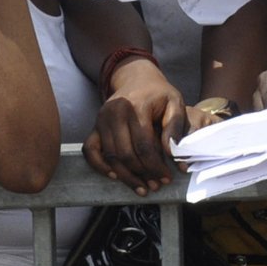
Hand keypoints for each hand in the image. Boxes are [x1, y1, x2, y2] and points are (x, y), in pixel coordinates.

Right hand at [87, 62, 190, 193]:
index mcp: (135, 106)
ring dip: (126, 175)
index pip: (144, 145)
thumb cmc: (158, 93)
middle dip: (142, 174)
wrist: (136, 78)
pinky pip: (90, 150)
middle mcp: (115, 112)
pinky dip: (100, 166)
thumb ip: (176, 127)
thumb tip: (173, 155)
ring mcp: (101, 119)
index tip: (167, 178)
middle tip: (156, 185)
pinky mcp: (95, 126)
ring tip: (142, 187)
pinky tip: (115, 176)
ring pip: (110, 156)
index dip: (156, 165)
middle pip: (126, 153)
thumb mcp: (175, 103)